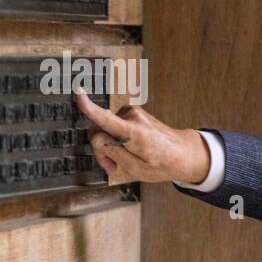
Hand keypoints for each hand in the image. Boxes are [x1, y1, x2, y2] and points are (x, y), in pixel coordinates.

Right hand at [75, 88, 209, 183]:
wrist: (182, 153)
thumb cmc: (163, 163)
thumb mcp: (135, 168)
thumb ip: (113, 153)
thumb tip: (98, 139)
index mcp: (134, 132)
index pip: (106, 118)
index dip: (89, 107)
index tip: (78, 93)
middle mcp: (133, 117)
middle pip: (100, 132)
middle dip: (103, 150)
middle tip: (112, 166)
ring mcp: (133, 113)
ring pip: (107, 130)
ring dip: (111, 146)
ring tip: (124, 160)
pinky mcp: (133, 113)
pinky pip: (115, 126)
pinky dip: (117, 140)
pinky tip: (127, 151)